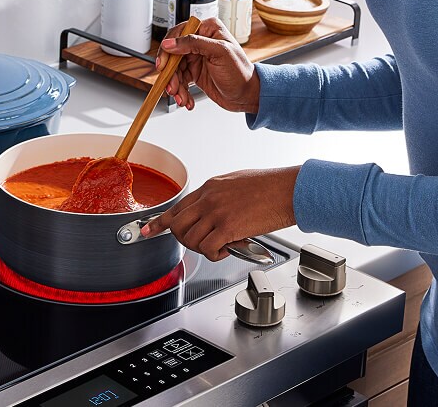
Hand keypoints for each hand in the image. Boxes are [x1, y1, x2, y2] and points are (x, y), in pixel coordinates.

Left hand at [141, 167, 299, 260]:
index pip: (177, 207)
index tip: (148, 231)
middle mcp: (209, 199)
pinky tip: (228, 249)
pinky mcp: (228, 227)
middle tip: (202, 245)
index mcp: (210, 187)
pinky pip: (208, 248)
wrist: (289, 189)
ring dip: (203, 249)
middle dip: (185, 241)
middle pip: (178, 226)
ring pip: (191, 239)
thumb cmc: (271, 186)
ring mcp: (217, 212)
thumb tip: (213, 211)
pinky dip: (215, 254)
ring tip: (222, 246)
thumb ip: (220, 196)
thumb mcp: (237, 182)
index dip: (160, 222)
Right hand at [156, 15, 259, 111]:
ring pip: (174, 69)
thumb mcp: (219, 53)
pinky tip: (186, 100)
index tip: (163, 63)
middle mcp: (200, 41)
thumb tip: (170, 43)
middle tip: (171, 86)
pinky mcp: (194, 72)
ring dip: (175, 85)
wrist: (247, 95)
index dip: (168, 49)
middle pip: (173, 53)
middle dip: (171, 73)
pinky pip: (180, 80)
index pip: (179, 33)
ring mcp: (196, 57)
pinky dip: (181, 91)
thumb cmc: (241, 72)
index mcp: (208, 29)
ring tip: (181, 97)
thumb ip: (193, 44)